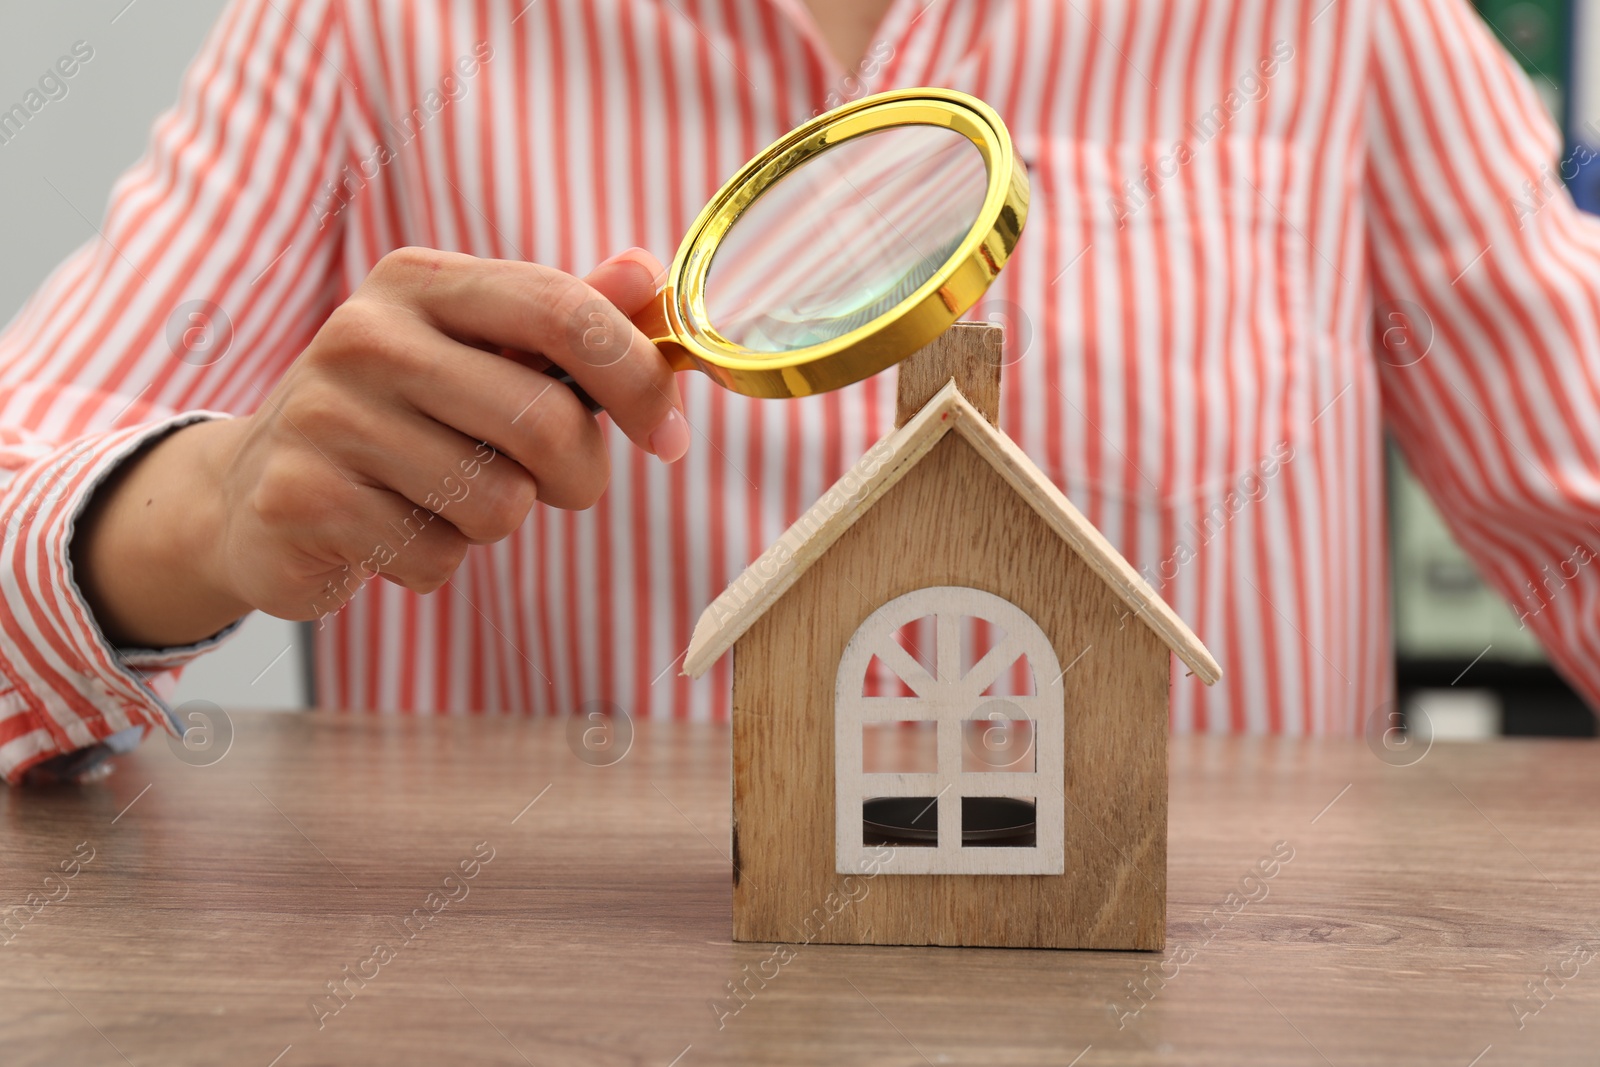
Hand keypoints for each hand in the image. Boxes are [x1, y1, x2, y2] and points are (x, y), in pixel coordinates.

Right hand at [73, 246, 687, 646]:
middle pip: (546, 421)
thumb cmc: (402, 416)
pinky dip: (434, 561)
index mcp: (423, 281)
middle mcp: (366, 334)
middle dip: (578, 477)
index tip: (670, 436)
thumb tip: (648, 278)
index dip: (639, 380)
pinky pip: (436, 558)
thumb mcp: (479, 354)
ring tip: (442, 496)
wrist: (256, 490)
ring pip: (497, 503)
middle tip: (554, 486)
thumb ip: (567, 321)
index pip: (563, 310)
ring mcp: (325, 414)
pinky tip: (390, 528)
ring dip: (494, 521)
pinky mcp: (299, 497)